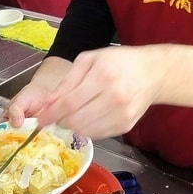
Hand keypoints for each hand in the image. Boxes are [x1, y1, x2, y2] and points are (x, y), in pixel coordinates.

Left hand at [6, 45, 192, 138]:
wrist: (153, 73)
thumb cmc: (119, 61)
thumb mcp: (91, 59)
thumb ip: (68, 81)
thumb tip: (49, 103)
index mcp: (102, 76)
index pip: (69, 103)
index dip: (50, 114)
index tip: (39, 120)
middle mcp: (114, 97)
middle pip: (76, 121)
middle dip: (60, 122)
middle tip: (55, 118)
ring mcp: (122, 114)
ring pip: (86, 131)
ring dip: (73, 127)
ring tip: (71, 116)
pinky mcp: (127, 126)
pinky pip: (99, 134)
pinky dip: (88, 129)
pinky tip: (88, 118)